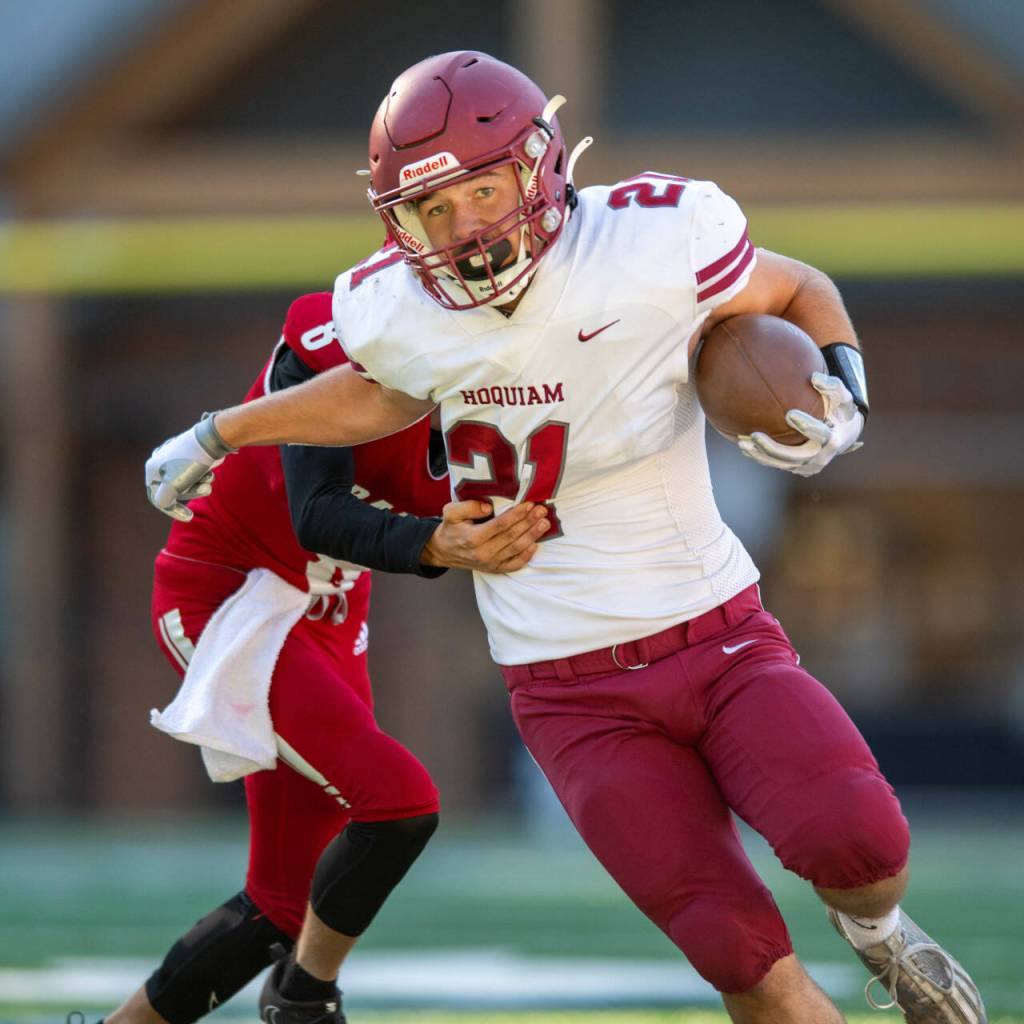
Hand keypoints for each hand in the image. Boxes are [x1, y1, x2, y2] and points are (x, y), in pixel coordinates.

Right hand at [145, 416, 233, 520]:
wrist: (212, 439)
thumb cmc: (190, 463)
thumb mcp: (172, 486)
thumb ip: (162, 500)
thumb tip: (162, 503)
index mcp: (152, 469)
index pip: (158, 497)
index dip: (173, 510)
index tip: (190, 517)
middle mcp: (161, 462)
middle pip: (175, 490)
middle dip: (193, 492)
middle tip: (207, 489)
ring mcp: (176, 457)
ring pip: (188, 481)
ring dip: (201, 482)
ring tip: (210, 476)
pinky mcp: (191, 455)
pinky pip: (196, 472)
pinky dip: (204, 473)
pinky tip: (212, 467)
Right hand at [421, 500, 549, 572]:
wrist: (443, 551)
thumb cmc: (450, 529)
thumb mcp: (451, 512)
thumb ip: (467, 506)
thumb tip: (487, 507)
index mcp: (473, 538)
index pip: (500, 525)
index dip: (516, 515)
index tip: (529, 503)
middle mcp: (483, 552)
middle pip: (511, 536)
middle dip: (529, 522)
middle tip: (542, 510)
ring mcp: (490, 563)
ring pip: (516, 549)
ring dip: (532, 536)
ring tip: (544, 523)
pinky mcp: (494, 569)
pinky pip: (513, 565)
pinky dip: (526, 556)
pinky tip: (535, 544)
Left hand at [737, 372, 863, 477]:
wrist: (843, 434)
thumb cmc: (840, 410)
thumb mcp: (843, 397)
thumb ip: (832, 386)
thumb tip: (814, 377)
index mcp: (835, 440)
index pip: (821, 435)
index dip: (806, 426)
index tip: (789, 414)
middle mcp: (821, 457)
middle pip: (796, 457)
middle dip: (774, 448)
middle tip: (754, 435)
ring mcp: (808, 466)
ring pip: (782, 464)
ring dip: (761, 454)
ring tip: (742, 443)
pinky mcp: (797, 468)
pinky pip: (777, 465)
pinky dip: (761, 458)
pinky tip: (745, 448)